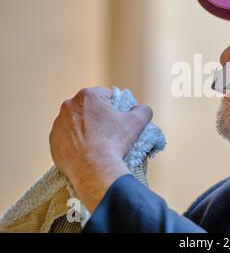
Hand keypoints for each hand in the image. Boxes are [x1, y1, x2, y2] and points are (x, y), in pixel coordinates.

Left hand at [49, 86, 151, 212]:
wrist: (94, 169)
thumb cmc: (114, 142)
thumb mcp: (137, 122)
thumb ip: (143, 109)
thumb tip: (142, 109)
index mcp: (88, 96)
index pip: (106, 94)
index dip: (115, 105)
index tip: (119, 118)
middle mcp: (69, 106)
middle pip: (89, 107)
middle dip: (98, 116)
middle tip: (109, 131)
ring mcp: (58, 124)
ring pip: (76, 122)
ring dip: (86, 129)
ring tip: (98, 143)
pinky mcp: (53, 141)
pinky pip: (67, 138)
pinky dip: (76, 143)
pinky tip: (87, 152)